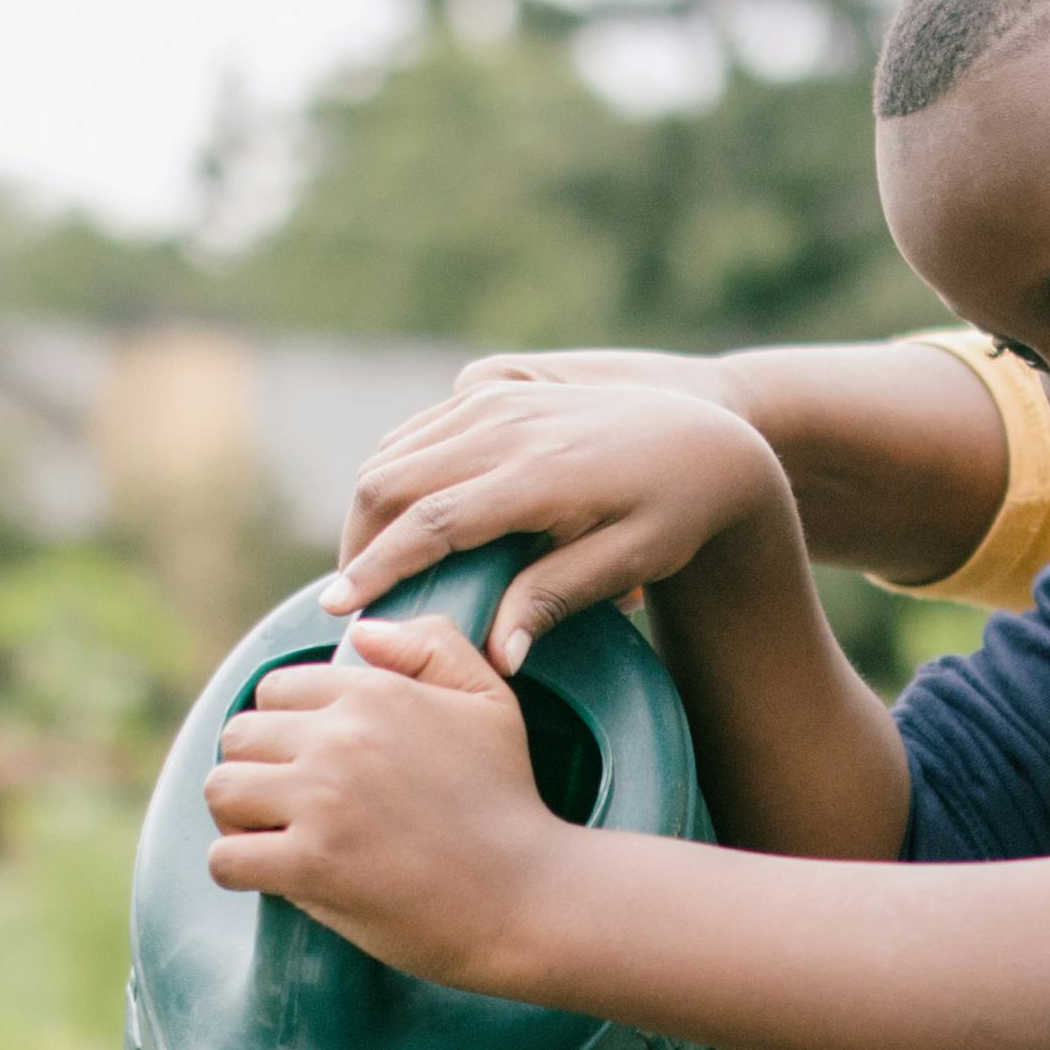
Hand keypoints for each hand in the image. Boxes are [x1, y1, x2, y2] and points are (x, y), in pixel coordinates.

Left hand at [201, 618, 564, 979]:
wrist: (527, 895)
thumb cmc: (507, 802)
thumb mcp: (489, 701)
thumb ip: (431, 646)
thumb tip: (358, 630)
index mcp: (375, 692)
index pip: (275, 689)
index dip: (284, 729)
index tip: (309, 764)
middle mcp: (341, 737)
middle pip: (238, 735)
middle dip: (256, 769)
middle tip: (289, 805)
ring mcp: (322, 801)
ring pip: (221, 789)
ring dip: (238, 817)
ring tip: (275, 836)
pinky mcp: (311, 864)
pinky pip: (226, 857)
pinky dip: (238, 868)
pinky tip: (274, 873)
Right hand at [330, 363, 799, 669]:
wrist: (708, 439)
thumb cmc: (676, 512)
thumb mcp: (629, 562)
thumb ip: (555, 600)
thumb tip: (495, 658)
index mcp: (539, 474)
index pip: (432, 522)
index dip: (379, 567)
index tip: (340, 610)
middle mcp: (509, 425)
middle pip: (392, 480)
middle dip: (358, 543)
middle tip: (352, 601)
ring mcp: (498, 400)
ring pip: (395, 453)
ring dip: (371, 511)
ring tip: (371, 570)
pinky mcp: (497, 390)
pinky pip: (418, 431)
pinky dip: (394, 475)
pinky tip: (401, 522)